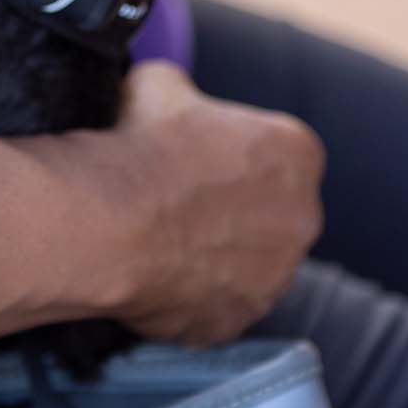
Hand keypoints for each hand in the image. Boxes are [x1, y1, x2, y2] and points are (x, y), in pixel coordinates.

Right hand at [97, 60, 324, 346]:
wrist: (106, 222)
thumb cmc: (139, 147)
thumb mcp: (160, 85)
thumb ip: (186, 95)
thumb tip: (173, 98)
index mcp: (297, 153)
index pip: (275, 151)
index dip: (231, 153)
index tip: (195, 158)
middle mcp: (302, 219)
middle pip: (272, 211)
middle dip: (235, 208)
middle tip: (179, 201)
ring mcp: (273, 278)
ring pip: (249, 265)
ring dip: (218, 255)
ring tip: (161, 240)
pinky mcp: (236, 322)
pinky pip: (217, 307)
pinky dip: (192, 296)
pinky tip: (153, 273)